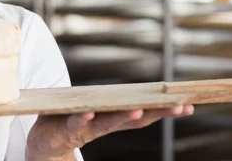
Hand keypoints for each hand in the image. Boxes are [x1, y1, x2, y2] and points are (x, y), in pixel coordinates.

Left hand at [26, 105, 194, 159]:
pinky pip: (76, 122)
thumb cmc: (68, 120)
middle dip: (156, 113)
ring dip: (122, 117)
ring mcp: (87, 128)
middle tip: (179, 107)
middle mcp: (104, 124)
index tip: (188, 104)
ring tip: (138, 110)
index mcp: (111, 117)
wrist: (43, 143)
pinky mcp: (67, 129)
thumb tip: (130, 89)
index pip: (141, 112)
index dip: (162, 109)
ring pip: (107, 122)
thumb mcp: (90, 107)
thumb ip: (106, 101)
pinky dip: (83, 118)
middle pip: (133, 118)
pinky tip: (90, 112)